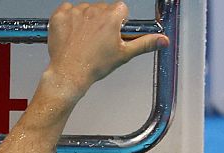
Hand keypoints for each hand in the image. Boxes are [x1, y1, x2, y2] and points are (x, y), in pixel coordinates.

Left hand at [45, 1, 167, 100]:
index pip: (120, 8)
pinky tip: (71, 33)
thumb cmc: (94, 66)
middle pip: (102, 8)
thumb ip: (145, 43)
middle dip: (101, 21)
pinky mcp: (60, 16)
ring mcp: (75, 12)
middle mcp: (94, 11)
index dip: (118, 21)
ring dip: (85, 20)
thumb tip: (163, 40)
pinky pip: (66, 9)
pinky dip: (68, 19)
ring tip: (83, 40)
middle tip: (97, 40)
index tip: (114, 31)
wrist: (69, 73)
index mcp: (111, 17)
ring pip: (85, 9)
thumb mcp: (124, 55)